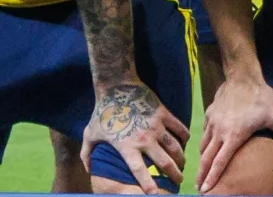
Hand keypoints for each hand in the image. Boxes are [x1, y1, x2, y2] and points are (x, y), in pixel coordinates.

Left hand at [81, 80, 189, 194]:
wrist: (118, 87)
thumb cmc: (103, 112)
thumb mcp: (90, 134)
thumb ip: (87, 154)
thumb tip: (89, 170)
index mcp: (127, 146)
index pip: (140, 171)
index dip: (148, 184)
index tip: (155, 195)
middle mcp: (144, 139)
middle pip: (164, 162)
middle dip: (174, 174)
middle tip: (178, 181)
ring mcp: (156, 126)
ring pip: (175, 147)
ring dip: (181, 159)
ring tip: (182, 165)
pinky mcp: (164, 114)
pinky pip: (179, 128)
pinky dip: (185, 138)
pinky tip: (185, 143)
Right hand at [197, 73, 272, 191]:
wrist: (243, 76)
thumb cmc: (261, 97)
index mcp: (234, 136)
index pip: (220, 162)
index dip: (212, 177)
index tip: (206, 189)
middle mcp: (219, 131)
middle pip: (206, 158)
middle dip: (202, 175)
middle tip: (200, 188)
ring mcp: (212, 122)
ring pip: (203, 146)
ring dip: (202, 160)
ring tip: (202, 171)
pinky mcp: (209, 114)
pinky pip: (204, 133)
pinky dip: (204, 143)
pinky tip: (207, 147)